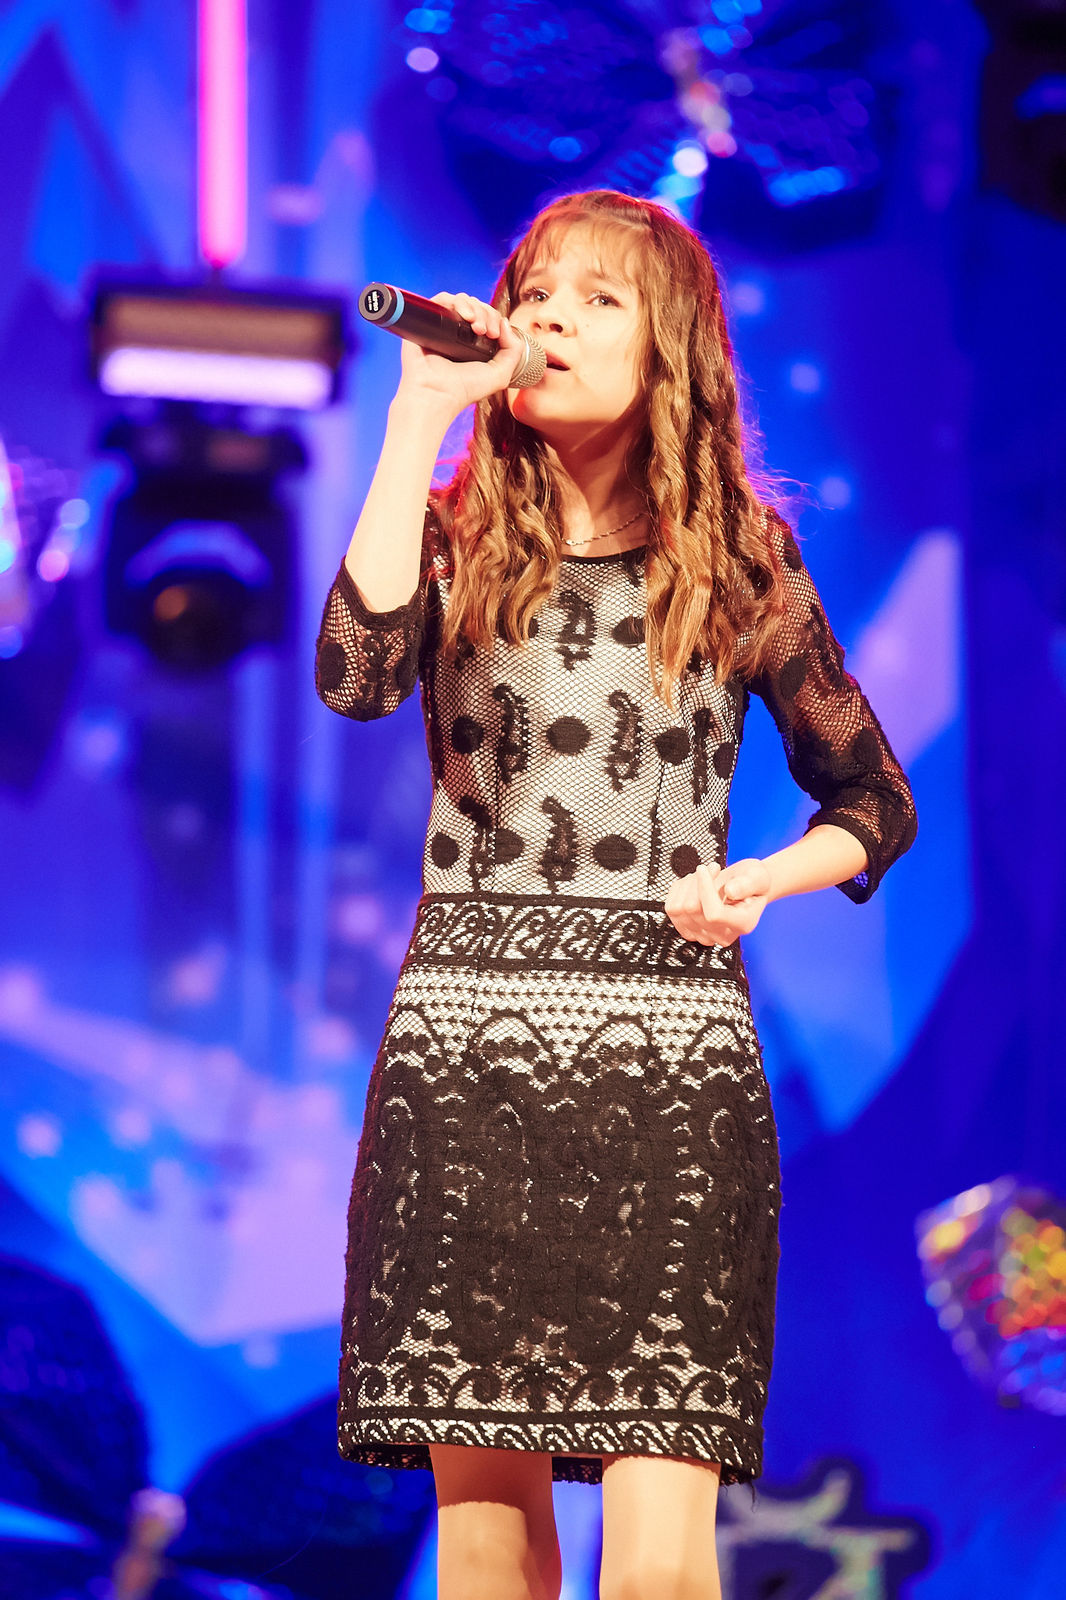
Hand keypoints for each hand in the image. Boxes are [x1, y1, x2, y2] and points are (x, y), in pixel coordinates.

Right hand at [394, 291, 527, 419]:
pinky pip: (442, 299)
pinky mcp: (427, 321)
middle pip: (477, 306)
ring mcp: (443, 327)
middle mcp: (458, 333)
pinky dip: (457, 302)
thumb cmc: (464, 389)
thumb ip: (513, 350)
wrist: (437, 393)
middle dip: (487, 314)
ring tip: (477, 326)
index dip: (496, 319)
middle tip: (487, 332)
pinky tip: (465, 316)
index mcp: (474, 343)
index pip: (488, 317)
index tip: (495, 335)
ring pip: (462, 300)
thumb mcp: (500, 374)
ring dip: (475, 308)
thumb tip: (505, 322)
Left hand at [664, 858, 771, 947]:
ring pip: (679, 909)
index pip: (714, 914)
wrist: (746, 887)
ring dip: (687, 885)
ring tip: (703, 876)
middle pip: (692, 909)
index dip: (704, 888)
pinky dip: (678, 891)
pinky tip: (693, 884)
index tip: (706, 869)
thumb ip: (746, 883)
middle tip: (709, 868)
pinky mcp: (689, 930)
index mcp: (742, 924)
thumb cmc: (752, 881)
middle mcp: (723, 935)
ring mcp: (704, 935)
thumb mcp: (756, 876)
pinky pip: (671, 909)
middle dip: (696, 882)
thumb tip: (731, 891)